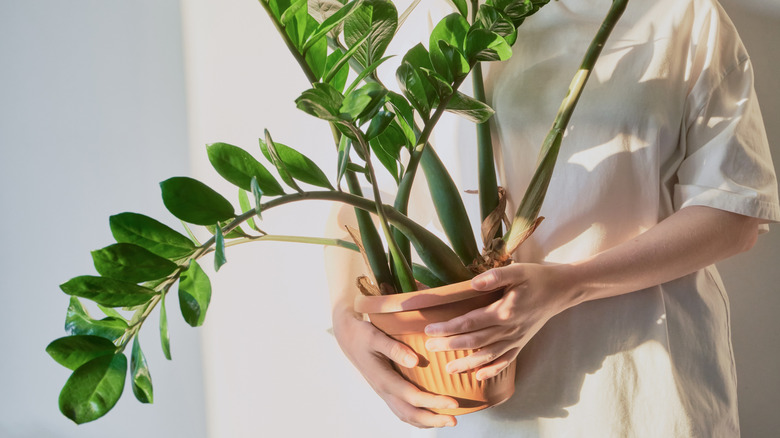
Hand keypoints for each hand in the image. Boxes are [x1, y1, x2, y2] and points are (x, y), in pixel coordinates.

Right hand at [332, 308, 458, 427]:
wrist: (347, 336)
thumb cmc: (363, 333)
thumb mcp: (376, 336)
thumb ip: (395, 349)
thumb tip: (415, 361)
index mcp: (383, 379)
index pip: (412, 397)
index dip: (434, 402)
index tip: (454, 402)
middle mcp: (383, 390)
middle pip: (410, 414)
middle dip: (434, 420)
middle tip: (455, 420)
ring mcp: (384, 393)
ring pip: (406, 416)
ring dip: (427, 421)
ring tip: (447, 420)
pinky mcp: (386, 391)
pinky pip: (402, 411)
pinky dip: (418, 417)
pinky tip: (430, 414)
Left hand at [423, 263, 576, 380]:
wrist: (562, 290)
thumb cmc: (536, 277)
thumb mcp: (517, 270)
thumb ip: (495, 276)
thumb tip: (473, 283)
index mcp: (504, 311)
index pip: (470, 321)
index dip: (449, 327)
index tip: (429, 330)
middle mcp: (509, 329)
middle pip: (474, 341)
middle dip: (450, 346)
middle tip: (429, 347)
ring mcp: (516, 339)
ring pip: (488, 355)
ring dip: (467, 364)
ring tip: (448, 370)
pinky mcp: (521, 343)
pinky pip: (506, 361)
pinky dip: (493, 370)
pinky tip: (480, 377)